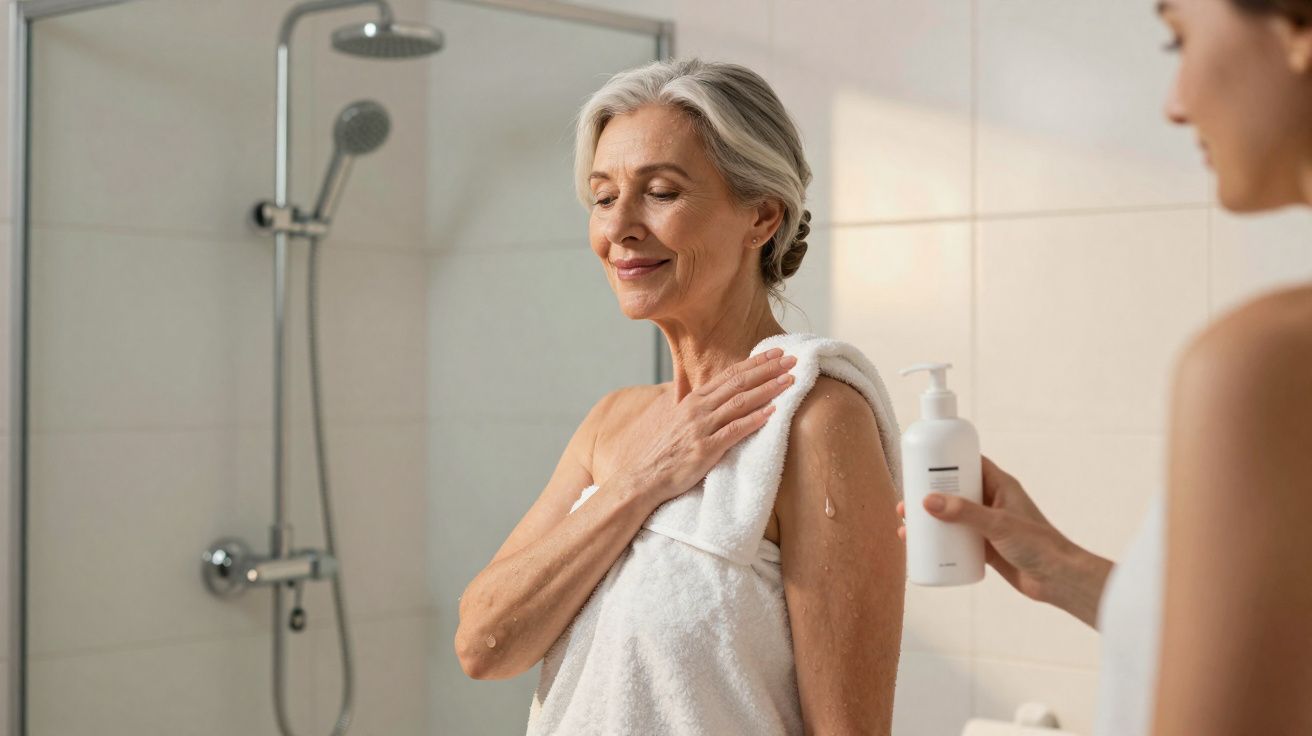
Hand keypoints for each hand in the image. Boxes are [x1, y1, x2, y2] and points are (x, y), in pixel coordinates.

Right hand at [623, 348, 795, 503]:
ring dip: (767, 389)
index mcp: (693, 400)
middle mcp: (698, 409)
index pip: (729, 375)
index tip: (776, 353)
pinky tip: (772, 412)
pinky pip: (734, 431)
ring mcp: (701, 428)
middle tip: (791, 360)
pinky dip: (754, 420)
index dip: (754, 362)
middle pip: (738, 383)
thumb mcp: (679, 421)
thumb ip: (698, 408)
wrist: (643, 477)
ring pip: (739, 402)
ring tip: (789, 381)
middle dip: (767, 369)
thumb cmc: (663, 452)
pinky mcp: (704, 450)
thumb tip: (716, 398)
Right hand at [897, 456, 1084, 604]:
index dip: (945, 460)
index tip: (921, 463)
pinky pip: (955, 540)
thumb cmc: (1038, 545)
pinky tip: (922, 549)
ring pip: (951, 518)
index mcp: (1000, 486)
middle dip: (928, 495)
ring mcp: (987, 525)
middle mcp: (992, 503)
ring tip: (906, 528)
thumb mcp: (998, 524)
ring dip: (929, 521)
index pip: (969, 464)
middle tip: (906, 502)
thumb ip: (963, 513)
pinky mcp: (984, 547)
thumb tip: (926, 502)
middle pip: (953, 491)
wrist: (1059, 580)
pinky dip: (939, 542)